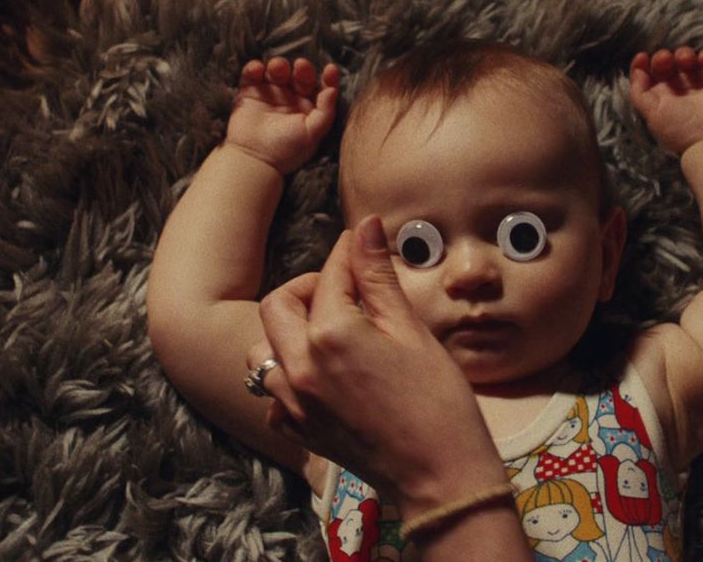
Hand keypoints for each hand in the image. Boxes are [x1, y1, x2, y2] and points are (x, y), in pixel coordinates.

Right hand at [225, 57, 339, 173]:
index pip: (321, 88)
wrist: (254, 159)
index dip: (327, 78)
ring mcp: (270, 94)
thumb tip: (333, 90)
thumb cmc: (286, 150)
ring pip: (277, 71)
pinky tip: (258, 70)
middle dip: (302, 68)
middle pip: (300, 75)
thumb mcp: (312, 133)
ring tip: (277, 69)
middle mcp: (291, 99)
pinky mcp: (250, 93)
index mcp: (309, 108)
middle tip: (300, 67)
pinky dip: (254, 68)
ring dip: (278, 65)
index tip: (330, 69)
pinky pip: (252, 74)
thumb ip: (325, 111)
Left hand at [254, 217, 506, 509]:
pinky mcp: (297, 431)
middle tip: (344, 291)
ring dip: (287, 333)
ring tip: (327, 333)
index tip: (362, 243)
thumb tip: (365, 227)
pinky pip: (270, 395)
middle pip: (278, 304)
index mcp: (330, 335)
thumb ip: (378, 277)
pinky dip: (286, 380)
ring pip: (262, 350)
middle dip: (307, 288)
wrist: (440, 476)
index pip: (330, 275)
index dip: (349, 253)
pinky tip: (321, 377)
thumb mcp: (411, 330)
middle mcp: (299, 367)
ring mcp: (293, 403)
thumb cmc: (438, 402)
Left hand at [629, 47, 702, 154]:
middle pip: (665, 62)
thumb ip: (639, 92)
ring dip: (684, 53)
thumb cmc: (677, 128)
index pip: (646, 74)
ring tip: (687, 61)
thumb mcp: (651, 114)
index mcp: (658, 96)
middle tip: (666, 60)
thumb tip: (637, 71)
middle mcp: (675, 88)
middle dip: (663, 57)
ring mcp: (695, 83)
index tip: (642, 57)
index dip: (642, 64)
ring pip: (686, 58)